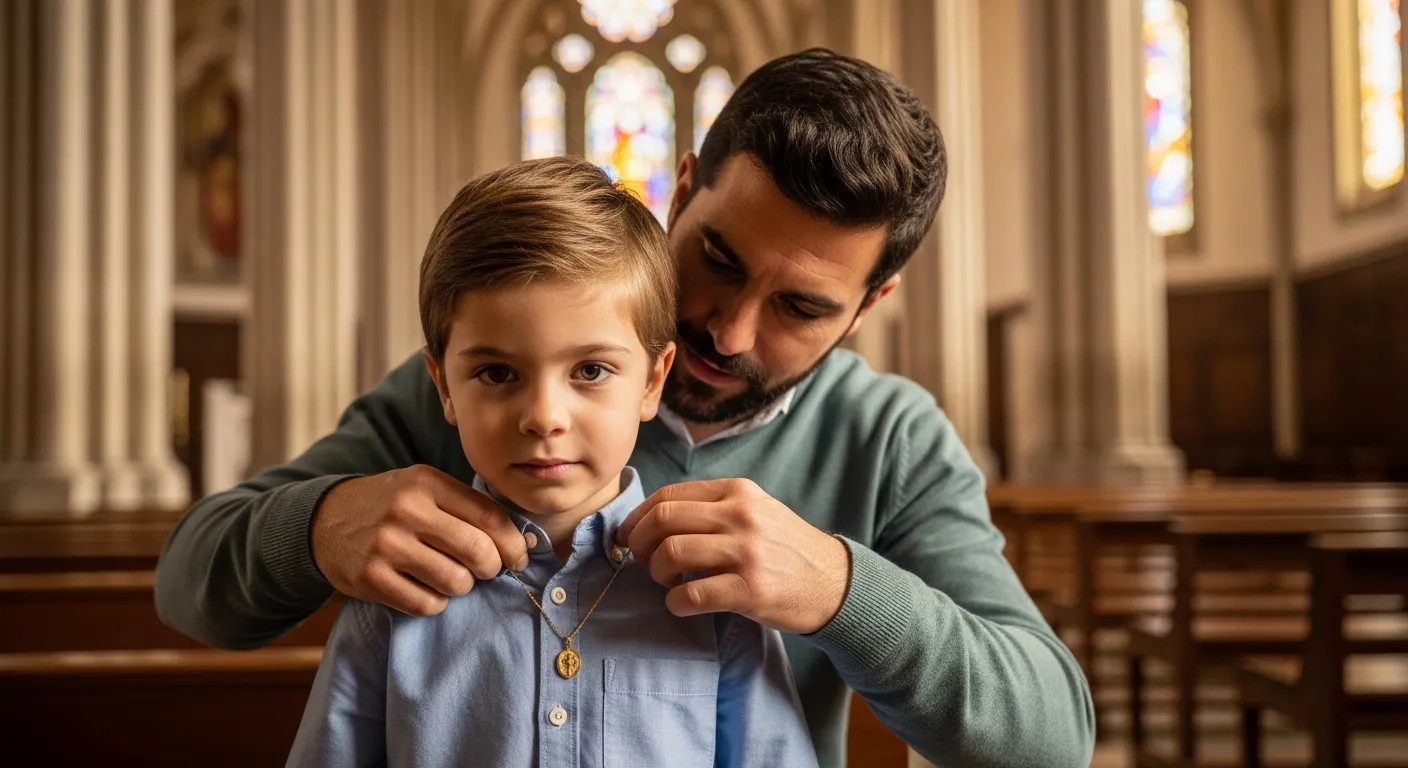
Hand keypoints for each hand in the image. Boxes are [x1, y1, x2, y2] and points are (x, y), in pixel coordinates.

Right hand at [312, 465, 527, 616]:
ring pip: (455, 582)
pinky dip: (436, 602)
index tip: (518, 558)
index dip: (513, 544)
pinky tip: (428, 589)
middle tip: (487, 570)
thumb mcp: (424, 487)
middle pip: (477, 552)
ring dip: (462, 586)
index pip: (489, 517)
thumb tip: (518, 541)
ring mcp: (386, 545)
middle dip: (492, 568)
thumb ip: (466, 506)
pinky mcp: (370, 578)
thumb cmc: (391, 505)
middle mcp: (406, 511)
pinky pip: (426, 604)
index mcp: (427, 483)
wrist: (325, 520)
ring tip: (452, 576)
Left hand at [616, 478, 849, 633]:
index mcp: (738, 491)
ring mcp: (747, 552)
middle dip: (640, 543)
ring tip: (666, 583)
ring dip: (657, 573)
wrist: (834, 582)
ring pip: (672, 554)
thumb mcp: (756, 510)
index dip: (638, 517)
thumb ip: (713, 508)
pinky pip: (691, 595)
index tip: (629, 536)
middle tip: (641, 561)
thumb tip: (654, 520)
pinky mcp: (751, 589)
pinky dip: (675, 603)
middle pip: (664, 520)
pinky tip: (682, 605)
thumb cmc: (786, 548)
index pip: (669, 495)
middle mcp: (741, 516)